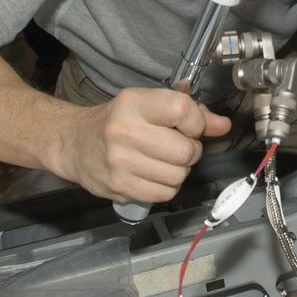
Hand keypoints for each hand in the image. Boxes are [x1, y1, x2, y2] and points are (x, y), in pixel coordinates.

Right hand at [56, 87, 230, 202]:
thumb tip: (223, 125)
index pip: (183, 110)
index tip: (189, 125)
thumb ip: (190, 111)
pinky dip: (166, 186)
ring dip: (179, 170)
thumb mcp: (149, 104)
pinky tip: (154, 174)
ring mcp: (120, 162)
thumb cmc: (117, 120)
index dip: (196, 122)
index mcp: (134, 103)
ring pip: (179, 175)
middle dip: (190, 150)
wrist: (74, 143)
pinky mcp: (119, 187)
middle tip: (176, 145)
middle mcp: (125, 131)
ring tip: (163, 160)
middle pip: (185, 150)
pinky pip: (165, 194)